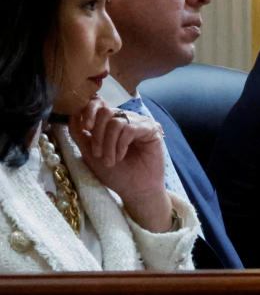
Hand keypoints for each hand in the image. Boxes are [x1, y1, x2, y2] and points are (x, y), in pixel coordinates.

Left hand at [68, 98, 173, 231]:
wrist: (135, 191)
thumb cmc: (116, 174)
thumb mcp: (90, 153)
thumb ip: (80, 134)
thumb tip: (72, 115)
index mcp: (110, 123)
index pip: (98, 103)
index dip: (88, 110)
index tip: (85, 128)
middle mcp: (126, 119)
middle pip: (104, 111)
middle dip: (97, 134)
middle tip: (98, 154)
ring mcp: (139, 123)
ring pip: (115, 121)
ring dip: (108, 143)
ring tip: (110, 160)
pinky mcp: (151, 130)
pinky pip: (129, 128)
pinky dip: (121, 144)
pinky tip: (121, 156)